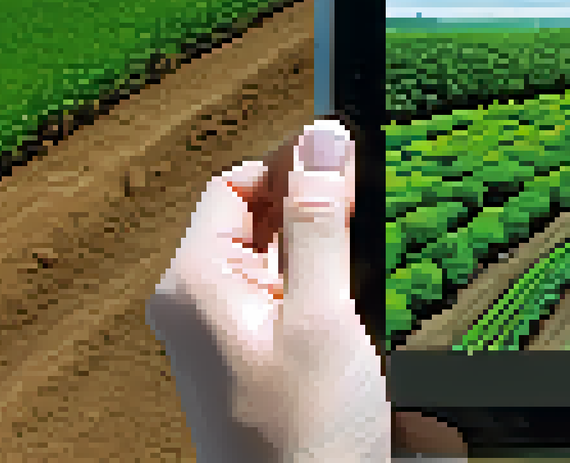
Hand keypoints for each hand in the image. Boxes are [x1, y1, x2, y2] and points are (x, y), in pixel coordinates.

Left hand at [147, 120, 390, 461]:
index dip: (293, 164)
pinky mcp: (257, 357)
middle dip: (316, 206)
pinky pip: (290, 296)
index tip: (350, 157)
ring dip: (328, 248)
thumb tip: (323, 137)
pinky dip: (328, 286)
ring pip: (281, 257)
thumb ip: (321, 221)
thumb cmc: (306, 434)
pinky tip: (363, 301)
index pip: (237, 184)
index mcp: (195, 283)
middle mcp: (200, 303)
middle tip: (373, 210)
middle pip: (258, 218)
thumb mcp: (324, 313)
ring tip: (372, 263)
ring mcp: (227, 333)